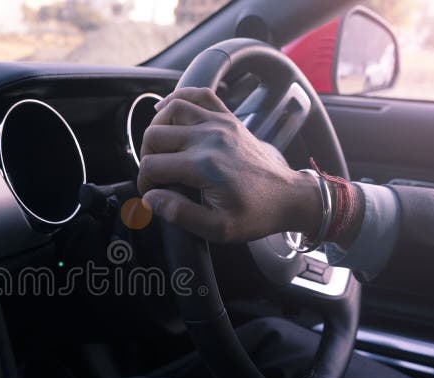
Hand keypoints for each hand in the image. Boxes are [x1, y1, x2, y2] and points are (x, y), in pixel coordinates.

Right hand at [138, 87, 322, 242]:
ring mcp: (220, 124)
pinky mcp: (228, 118)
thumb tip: (150, 198)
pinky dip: (179, 98)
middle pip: (155, 135)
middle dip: (146, 156)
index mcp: (204, 166)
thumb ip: (179, 213)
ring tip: (160, 148)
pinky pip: (199, 94)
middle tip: (156, 174)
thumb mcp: (217, 228)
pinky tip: (169, 111)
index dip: (145, 181)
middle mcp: (209, 138)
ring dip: (157, 127)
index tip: (152, 193)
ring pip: (171, 109)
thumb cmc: (255, 214)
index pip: (153, 165)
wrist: (288, 197)